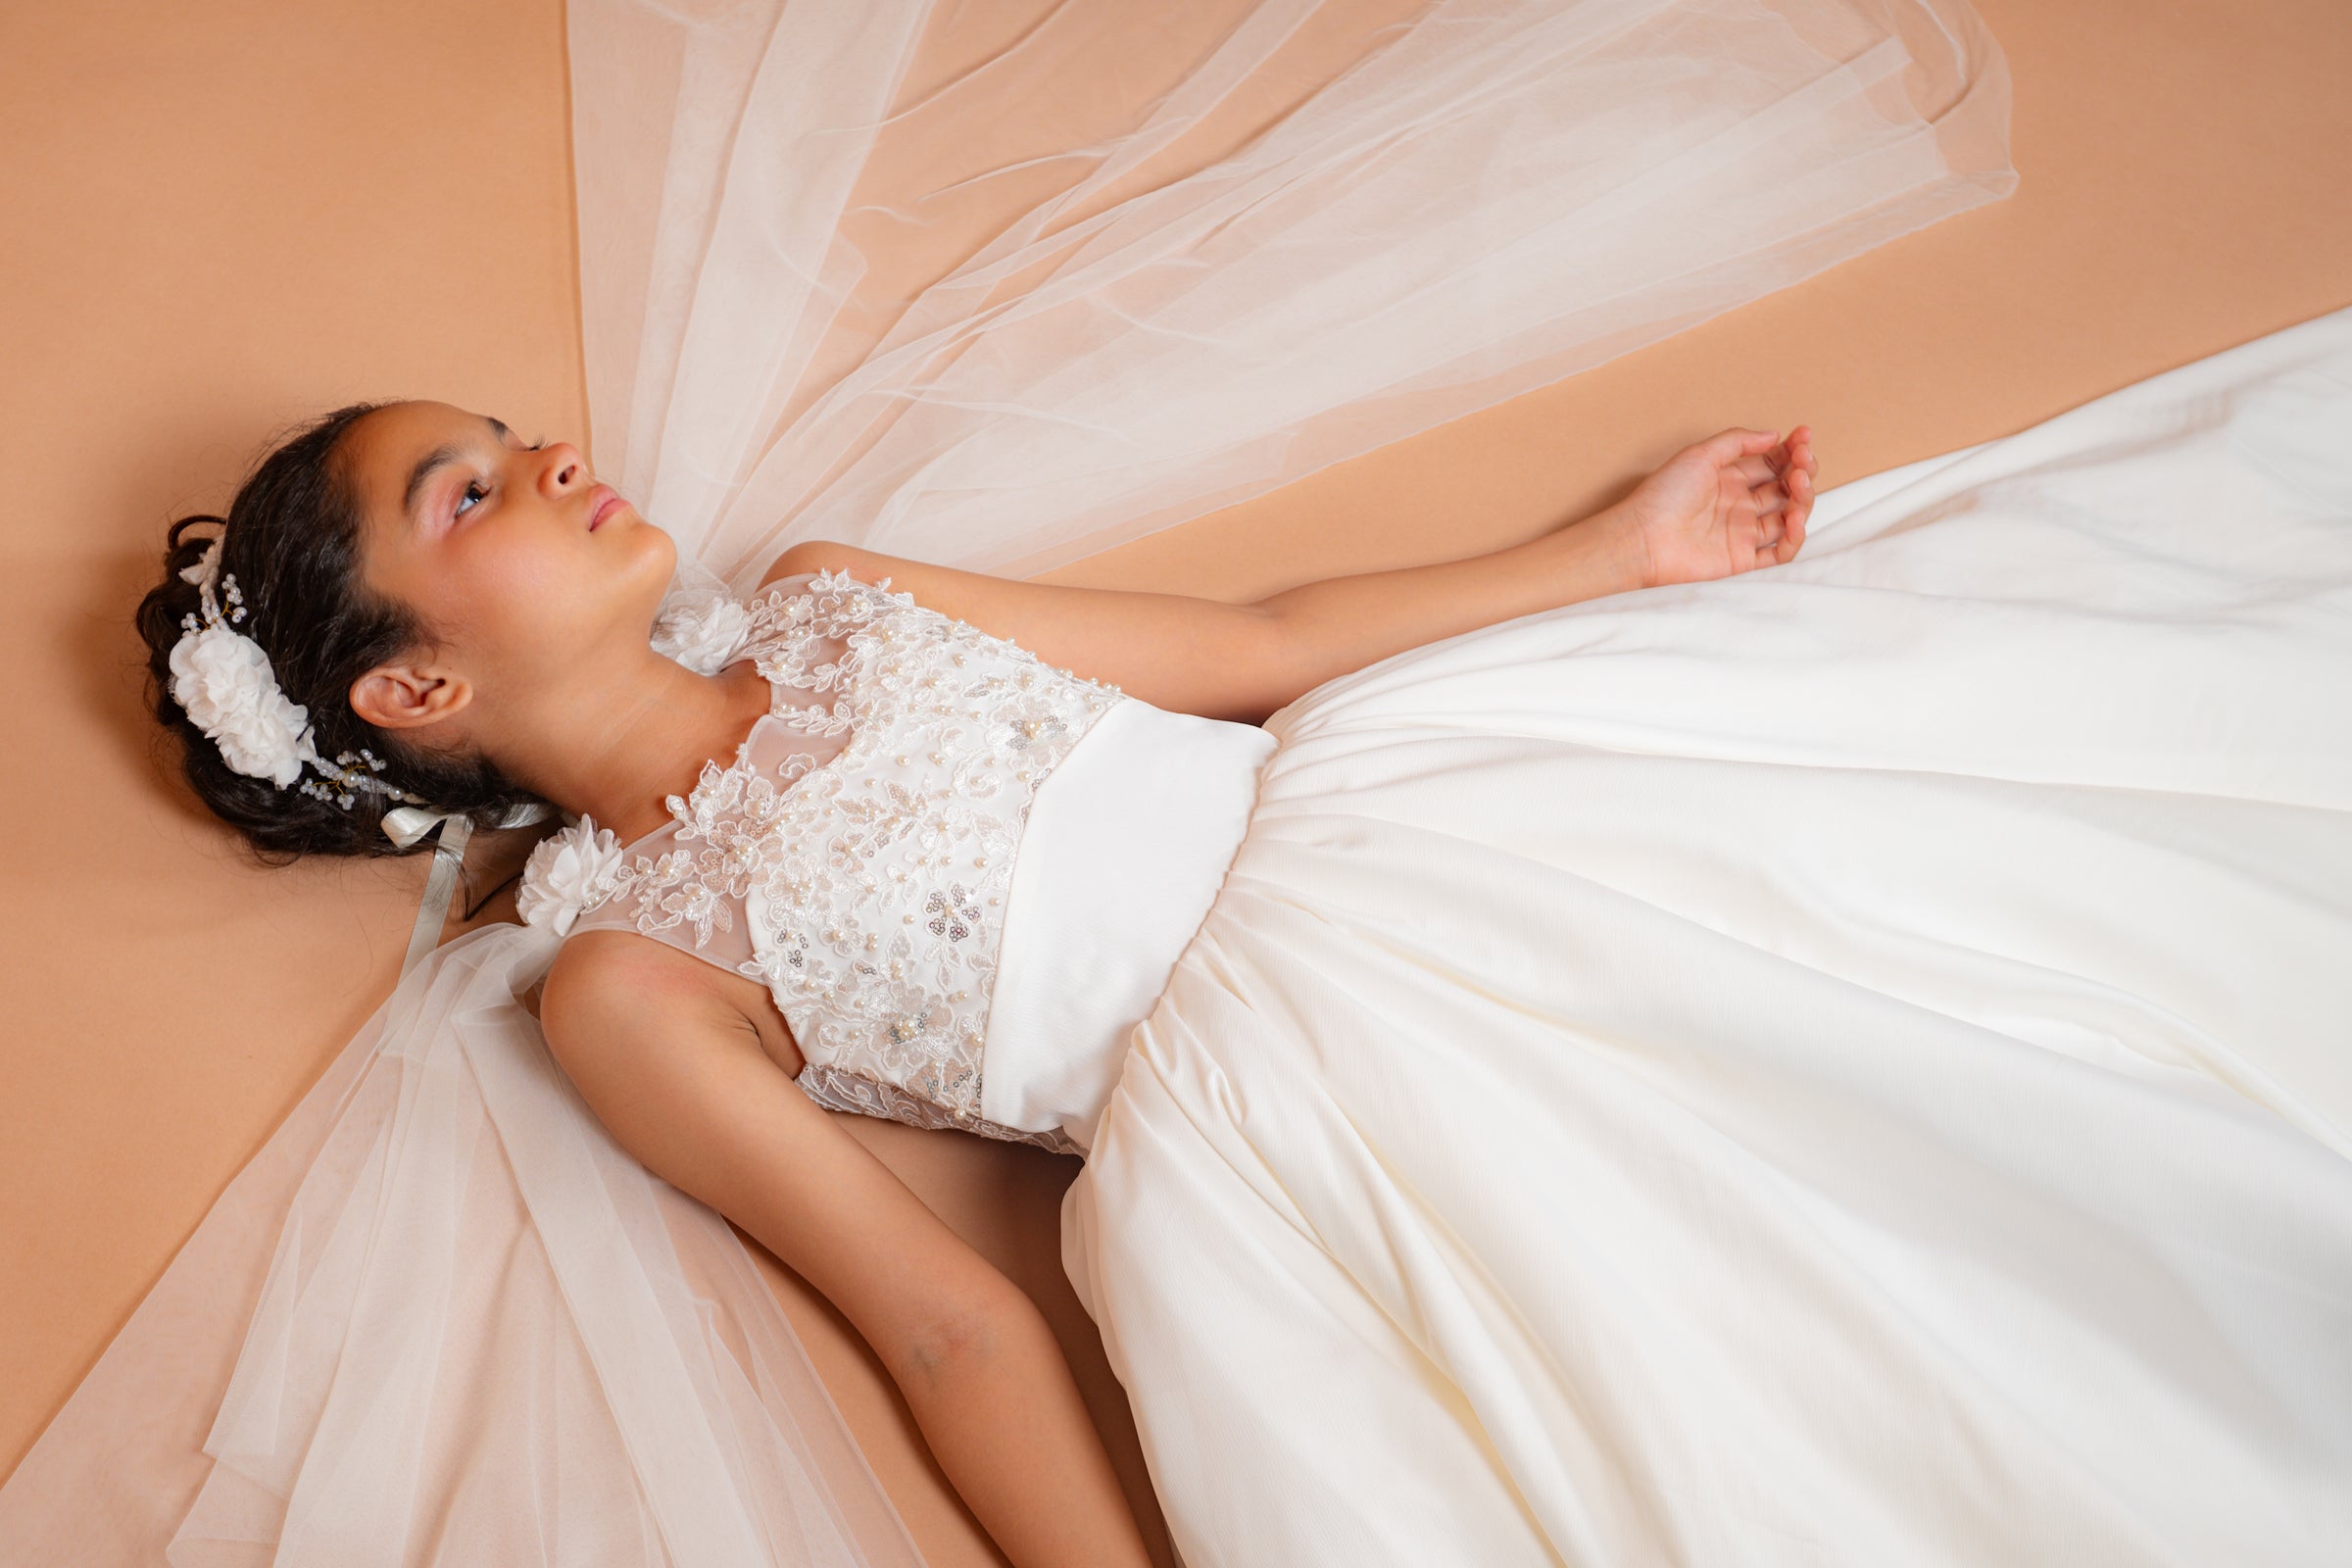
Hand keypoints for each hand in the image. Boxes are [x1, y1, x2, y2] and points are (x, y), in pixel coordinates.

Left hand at [1608, 425, 1817, 588]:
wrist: (1641, 537)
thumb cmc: (1662, 495)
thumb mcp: (1700, 455)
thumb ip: (1737, 442)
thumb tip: (1774, 435)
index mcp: (1730, 478)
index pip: (1773, 462)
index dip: (1792, 450)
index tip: (1804, 435)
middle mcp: (1740, 504)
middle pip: (1786, 488)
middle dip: (1803, 471)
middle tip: (1803, 461)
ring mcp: (1742, 531)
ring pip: (1789, 516)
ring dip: (1803, 500)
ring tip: (1799, 485)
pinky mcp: (1742, 558)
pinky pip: (1779, 552)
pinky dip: (1794, 538)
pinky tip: (1794, 519)